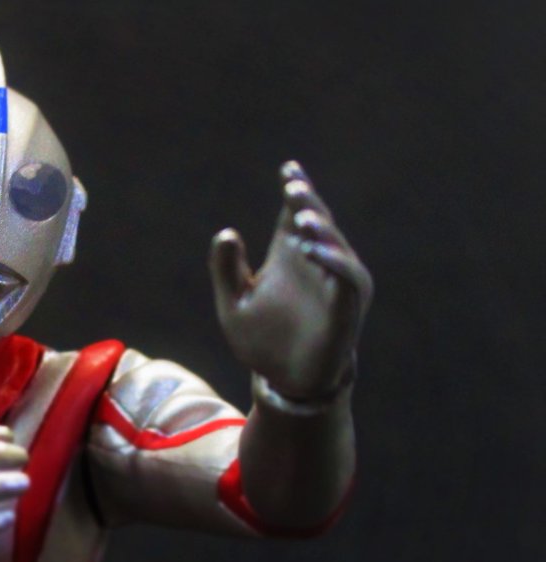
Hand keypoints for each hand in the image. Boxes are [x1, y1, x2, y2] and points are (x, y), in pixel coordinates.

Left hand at [210, 161, 372, 399]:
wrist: (282, 380)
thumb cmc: (260, 341)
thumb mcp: (233, 304)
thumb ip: (226, 270)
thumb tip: (226, 233)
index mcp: (290, 256)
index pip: (295, 214)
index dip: (295, 190)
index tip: (287, 168)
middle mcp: (317, 263)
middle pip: (317, 223)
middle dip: (307, 203)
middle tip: (292, 186)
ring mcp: (336, 284)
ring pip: (336, 246)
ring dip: (321, 230)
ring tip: (301, 217)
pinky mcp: (348, 307)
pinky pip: (348, 279)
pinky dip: (334, 262)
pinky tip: (313, 250)